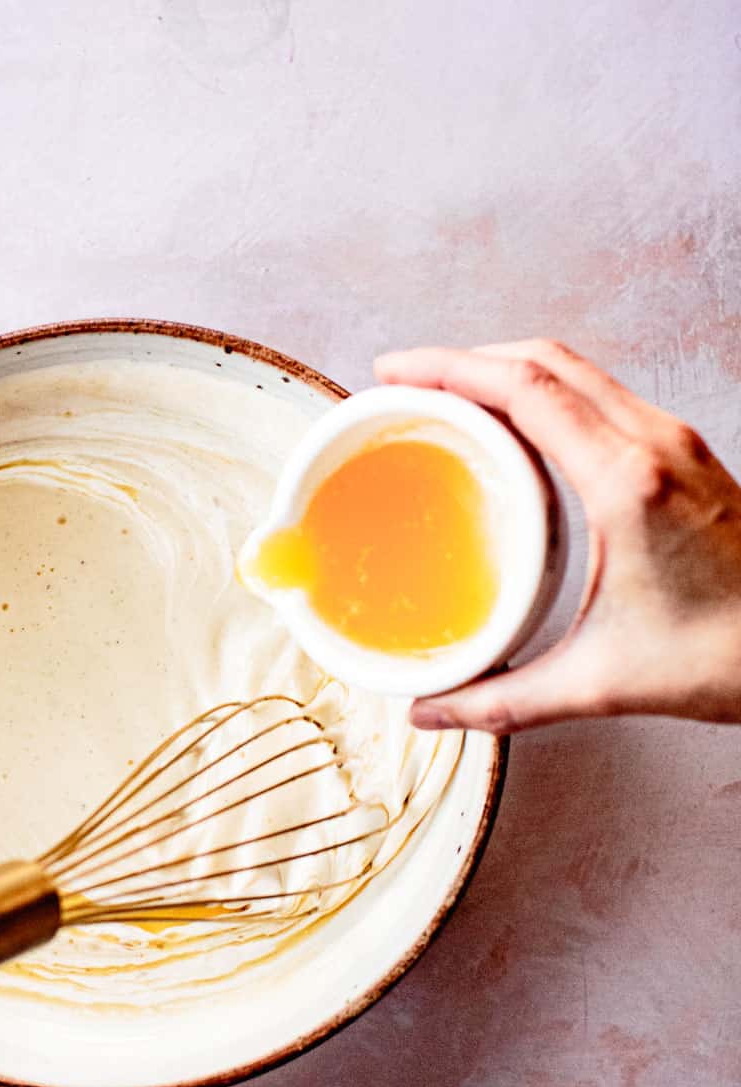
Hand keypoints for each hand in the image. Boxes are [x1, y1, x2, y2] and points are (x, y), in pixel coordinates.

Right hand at [375, 339, 740, 732]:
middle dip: (466, 359)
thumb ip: (502, 700)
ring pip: (578, 371)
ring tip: (450, 398)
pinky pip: (603, 398)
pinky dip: (547, 395)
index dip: (448, 369)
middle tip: (406, 381)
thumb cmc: (724, 658)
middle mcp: (655, 444)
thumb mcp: (598, 683)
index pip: (525, 390)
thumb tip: (428, 713)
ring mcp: (676, 444)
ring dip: (508, 371)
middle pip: (546, 360)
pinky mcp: (685, 457)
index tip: (393, 373)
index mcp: (627, 483)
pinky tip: (519, 433)